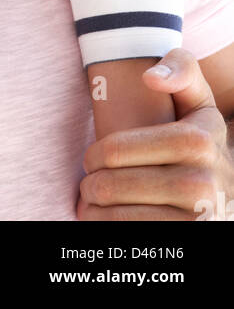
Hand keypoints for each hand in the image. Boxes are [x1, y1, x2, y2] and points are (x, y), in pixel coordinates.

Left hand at [78, 48, 233, 220]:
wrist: (230, 186)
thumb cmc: (199, 133)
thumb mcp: (197, 97)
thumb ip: (180, 68)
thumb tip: (149, 78)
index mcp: (197, 141)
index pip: (115, 151)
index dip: (93, 155)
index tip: (91, 157)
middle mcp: (201, 184)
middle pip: (112, 186)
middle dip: (90, 183)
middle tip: (89, 181)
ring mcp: (197, 219)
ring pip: (117, 217)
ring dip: (95, 209)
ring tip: (93, 200)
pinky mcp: (189, 240)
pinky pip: (131, 237)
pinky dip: (108, 229)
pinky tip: (107, 218)